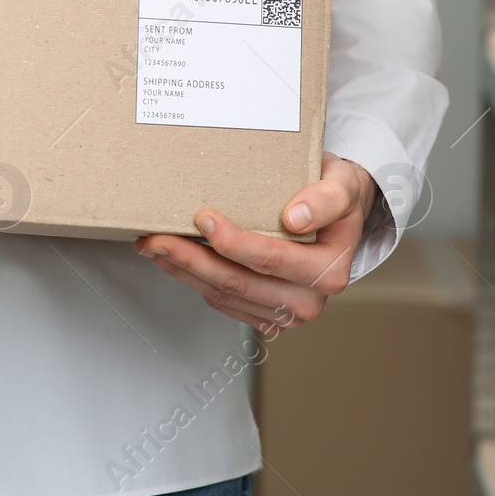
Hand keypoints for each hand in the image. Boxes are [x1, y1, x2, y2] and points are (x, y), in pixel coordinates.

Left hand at [135, 153, 376, 332]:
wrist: (334, 212)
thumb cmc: (334, 194)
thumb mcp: (341, 184)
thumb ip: (326, 198)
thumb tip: (295, 218)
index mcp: (329, 271)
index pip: (271, 260)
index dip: (233, 242)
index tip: (203, 218)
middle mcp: (308, 299)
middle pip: (237, 282)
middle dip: (191, 259)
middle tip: (156, 236)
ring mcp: (283, 310)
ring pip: (222, 294)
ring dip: (182, 270)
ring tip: (153, 245)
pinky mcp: (262, 312)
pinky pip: (220, 299)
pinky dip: (191, 278)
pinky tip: (171, 258)